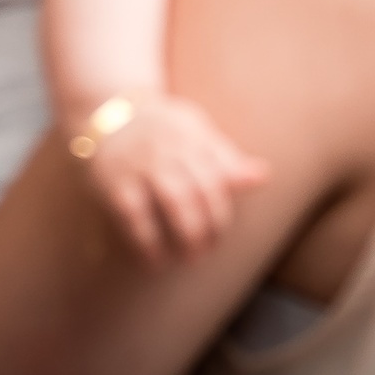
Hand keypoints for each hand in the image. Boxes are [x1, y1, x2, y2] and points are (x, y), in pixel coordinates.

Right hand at [77, 94, 267, 264]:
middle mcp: (170, 146)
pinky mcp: (115, 183)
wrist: (111, 113)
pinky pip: (136, 216)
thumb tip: (264, 176)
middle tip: (210, 248)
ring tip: (193, 257)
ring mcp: (142, 163)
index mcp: (194, 134)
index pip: (220, 172)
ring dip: (188, 233)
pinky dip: (148, 242)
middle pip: (203, 187)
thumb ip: (226, 158)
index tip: (222, 229)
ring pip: (175, 199)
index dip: (224, 206)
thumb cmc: (163, 129)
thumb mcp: (196, 132)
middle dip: (212, 223)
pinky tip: (156, 261)